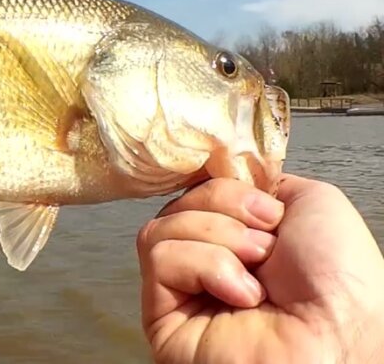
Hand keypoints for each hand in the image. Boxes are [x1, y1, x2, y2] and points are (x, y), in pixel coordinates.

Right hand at [137, 175, 383, 362]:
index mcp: (242, 236)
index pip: (198, 188)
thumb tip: (221, 171)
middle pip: (179, 203)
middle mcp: (210, 262)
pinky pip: (160, 256)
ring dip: (218, 238)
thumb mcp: (312, 201)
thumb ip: (260, 181)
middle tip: (266, 241)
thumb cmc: (343, 283)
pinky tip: (240, 294)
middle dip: (226, 210)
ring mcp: (184, 291)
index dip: (220, 184)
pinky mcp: (162, 316)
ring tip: (256, 270)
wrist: (339, 332)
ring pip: (163, 226)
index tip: (257, 197)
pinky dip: (205, 266)